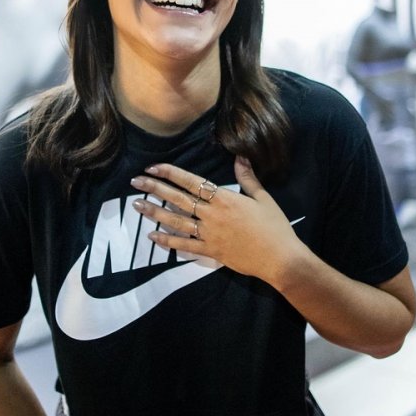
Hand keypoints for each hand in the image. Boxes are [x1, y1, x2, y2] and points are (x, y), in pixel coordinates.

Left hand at [129, 157, 303, 283]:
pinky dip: (168, 241)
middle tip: (135, 181)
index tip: (153, 167)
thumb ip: (248, 177)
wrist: (280, 259)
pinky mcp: (210, 252)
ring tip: (137, 205)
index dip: (171, 173)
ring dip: (155, 212)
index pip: (192, 182)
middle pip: (178, 199)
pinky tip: (152, 236)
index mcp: (224, 199)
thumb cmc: (275, 227)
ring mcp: (209, 234)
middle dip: (155, 189)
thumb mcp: (263, 198)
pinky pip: (184, 245)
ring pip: (176, 221)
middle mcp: (212, 215)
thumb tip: (239, 156)